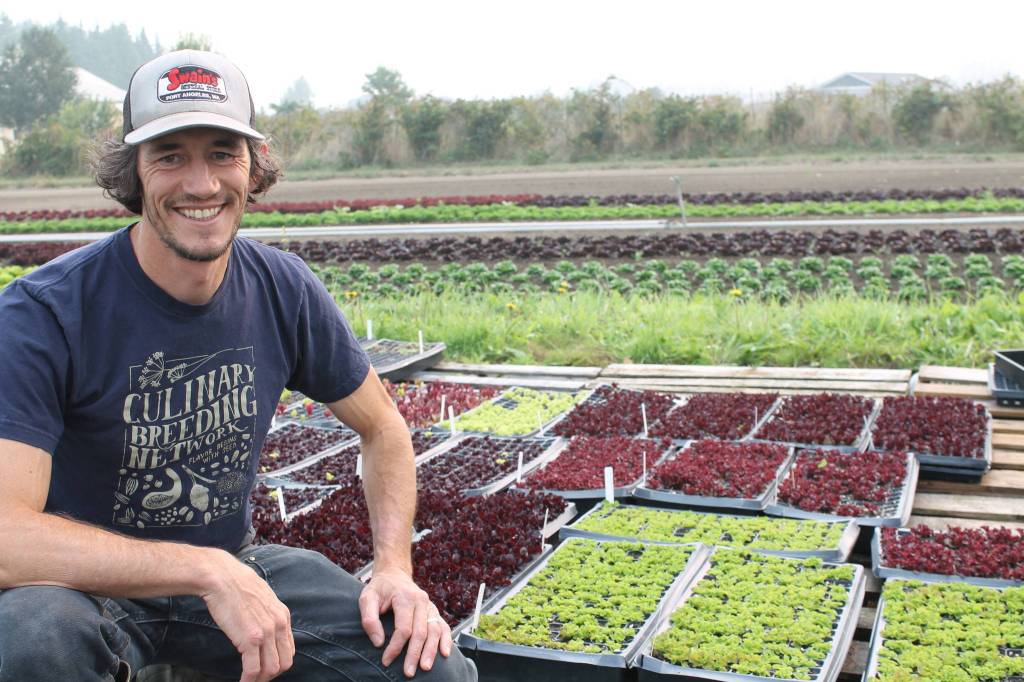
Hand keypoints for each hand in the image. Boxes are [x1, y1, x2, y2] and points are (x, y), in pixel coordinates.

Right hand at [199, 550, 294, 681]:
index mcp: (283, 616)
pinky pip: (252, 669)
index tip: (265, 669)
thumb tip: (265, 630)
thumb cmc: (237, 586)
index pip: (289, 650)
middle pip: (283, 663)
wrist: (222, 577)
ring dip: (259, 680)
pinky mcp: (250, 639)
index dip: (278, 663)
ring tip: (248, 681)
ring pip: (271, 669)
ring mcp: (266, 633)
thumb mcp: (263, 598)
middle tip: (256, 678)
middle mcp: (279, 625)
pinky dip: (247, 681)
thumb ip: (269, 615)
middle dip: (270, 675)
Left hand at [359, 568, 451, 677]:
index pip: (403, 628)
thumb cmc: (379, 588)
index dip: (395, 647)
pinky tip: (445, 653)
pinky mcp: (433, 610)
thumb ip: (369, 619)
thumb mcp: (367, 598)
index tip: (386, 660)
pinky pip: (443, 626)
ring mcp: (430, 605)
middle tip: (408, 672)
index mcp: (405, 597)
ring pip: (435, 630)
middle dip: (414, 654)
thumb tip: (378, 642)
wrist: (394, 574)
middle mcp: (421, 600)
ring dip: (431, 650)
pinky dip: (446, 639)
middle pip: (421, 631)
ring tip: (426, 667)